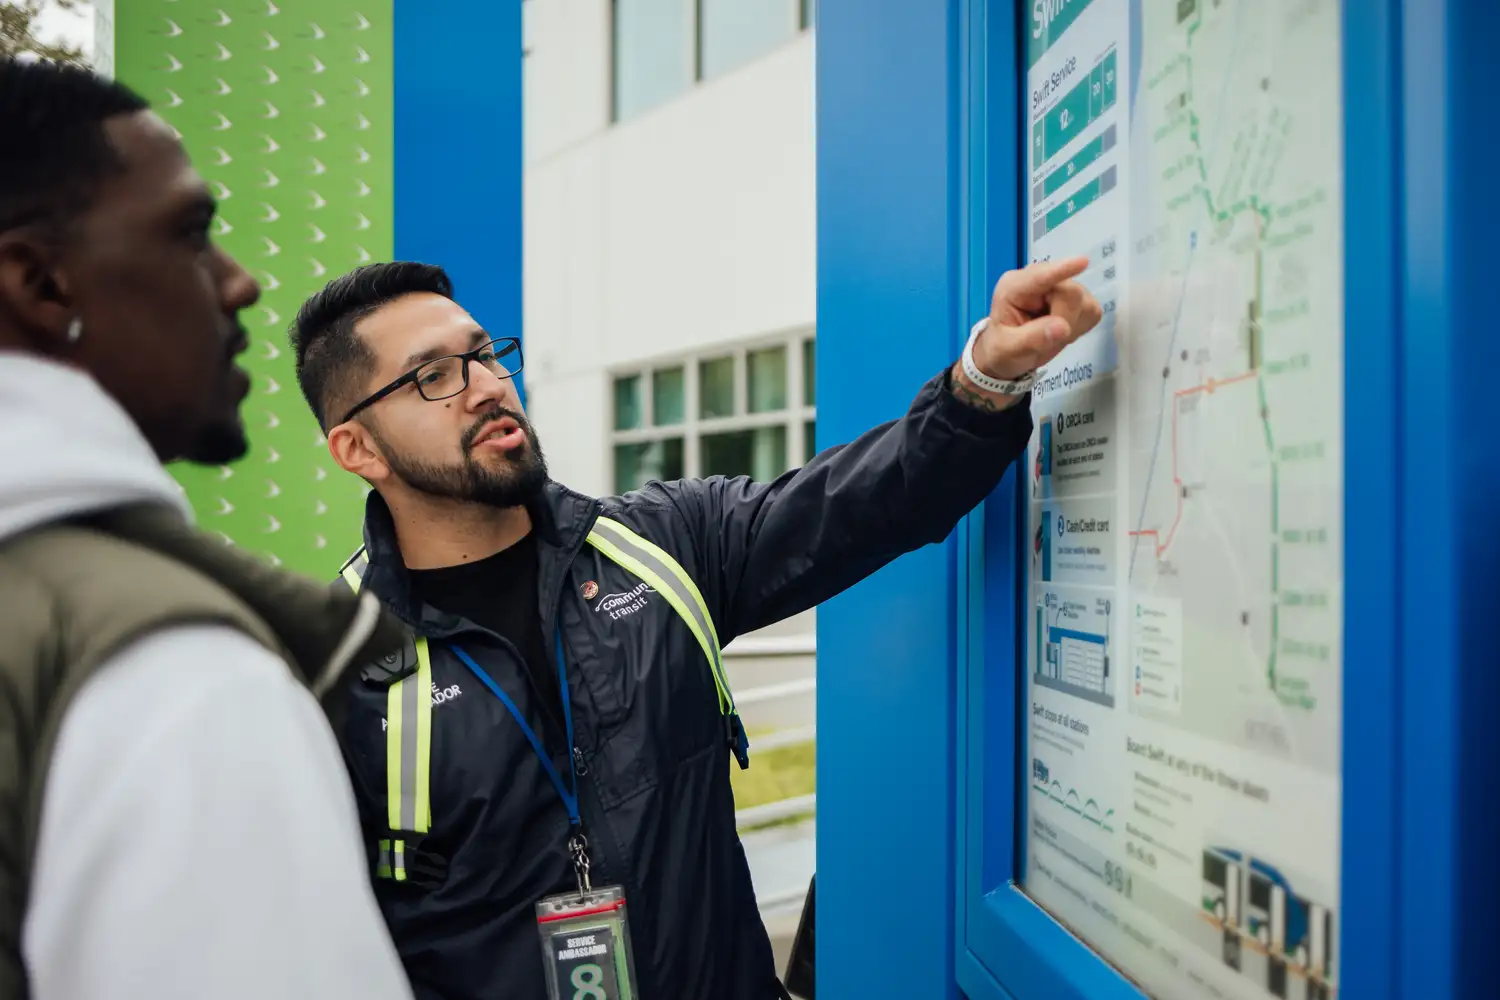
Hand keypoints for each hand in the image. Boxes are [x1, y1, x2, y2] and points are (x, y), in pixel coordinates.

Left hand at [972, 256, 1103, 379]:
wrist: (1010, 351)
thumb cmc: (1003, 347)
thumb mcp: (1008, 349)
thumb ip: (1032, 339)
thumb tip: (1063, 327)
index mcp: (1014, 286)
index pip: (1041, 276)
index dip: (1063, 270)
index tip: (1083, 262)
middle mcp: (1039, 278)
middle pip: (1071, 293)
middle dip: (1064, 320)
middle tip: (1046, 337)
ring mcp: (1061, 285)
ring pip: (1084, 303)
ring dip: (1072, 325)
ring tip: (1050, 334)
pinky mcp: (1078, 297)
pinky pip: (1093, 311)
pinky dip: (1080, 326)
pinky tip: (1061, 330)